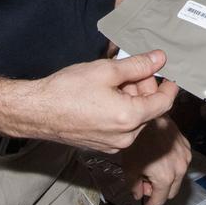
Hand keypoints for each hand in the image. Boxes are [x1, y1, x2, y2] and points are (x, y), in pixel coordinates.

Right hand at [21, 51, 178, 153]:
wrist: (36, 112)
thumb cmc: (67, 91)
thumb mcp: (106, 70)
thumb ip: (138, 65)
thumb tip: (160, 58)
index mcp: (130, 118)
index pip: (164, 103)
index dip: (169, 87)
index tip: (169, 75)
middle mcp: (125, 137)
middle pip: (149, 111)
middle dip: (145, 89)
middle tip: (131, 70)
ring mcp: (113, 145)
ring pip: (136, 119)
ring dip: (133, 100)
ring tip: (114, 82)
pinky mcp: (102, 146)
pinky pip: (122, 128)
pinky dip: (122, 111)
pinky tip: (106, 96)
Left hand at [120, 116, 189, 204]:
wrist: (149, 118)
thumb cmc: (138, 141)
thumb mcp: (130, 167)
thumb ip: (134, 186)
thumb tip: (138, 193)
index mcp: (165, 177)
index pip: (160, 200)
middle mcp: (180, 169)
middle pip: (171, 191)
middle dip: (159, 192)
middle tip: (145, 186)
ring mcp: (185, 157)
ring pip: (178, 177)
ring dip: (167, 179)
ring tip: (152, 171)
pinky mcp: (187, 146)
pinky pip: (181, 163)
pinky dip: (172, 166)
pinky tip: (160, 160)